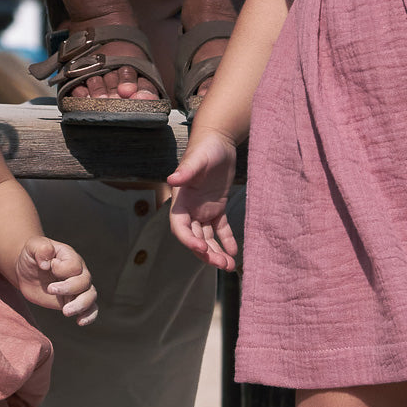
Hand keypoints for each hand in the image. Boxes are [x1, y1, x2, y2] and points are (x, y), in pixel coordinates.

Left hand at [16, 237, 97, 324]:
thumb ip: (41, 249)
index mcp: (70, 257)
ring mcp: (77, 287)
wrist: (27, 270)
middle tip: (50, 289)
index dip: (62, 269)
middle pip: (85, 281)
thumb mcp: (32, 247)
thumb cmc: (31, 256)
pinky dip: (89, 315)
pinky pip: (90, 308)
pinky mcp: (72, 300)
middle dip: (69, 288)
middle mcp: (78, 272)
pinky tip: (80, 322)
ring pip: (90, 295)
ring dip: (81, 304)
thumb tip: (47, 263)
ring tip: (65, 311)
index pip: (74, 265)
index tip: (48, 267)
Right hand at [168, 130, 239, 270]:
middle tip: (222, 264)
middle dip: (206, 253)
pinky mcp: (217, 207)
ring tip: (230, 266)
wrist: (219, 140)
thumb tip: (171, 179)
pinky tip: (234, 250)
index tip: (202, 248)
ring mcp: (204, 210)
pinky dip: (226, 240)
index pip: (181, 228)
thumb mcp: (197, 158)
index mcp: (181, 201)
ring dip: (216, 252)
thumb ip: (186, 170)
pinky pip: (221, 228)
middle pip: (195, 238)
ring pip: (208, 237)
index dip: (189, 240)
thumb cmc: (205, 147)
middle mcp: (190, 209)